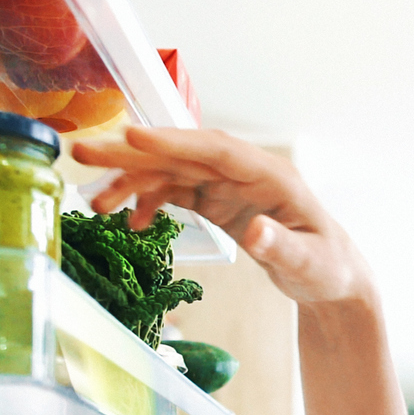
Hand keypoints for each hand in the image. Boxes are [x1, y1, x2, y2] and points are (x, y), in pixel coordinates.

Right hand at [68, 127, 374, 306]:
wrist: (329, 278)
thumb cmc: (327, 268)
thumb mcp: (311, 264)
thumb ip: (282, 247)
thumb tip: (255, 232)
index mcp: (270, 175)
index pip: (216, 150)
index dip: (174, 142)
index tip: (132, 136)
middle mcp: (244, 172)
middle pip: (182, 155)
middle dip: (133, 154)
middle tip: (84, 152)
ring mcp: (228, 185)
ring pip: (171, 172)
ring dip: (131, 182)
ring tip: (95, 202)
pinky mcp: (217, 201)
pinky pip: (175, 193)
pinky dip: (150, 204)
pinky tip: (130, 223)